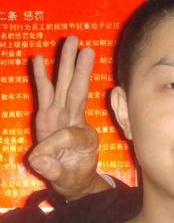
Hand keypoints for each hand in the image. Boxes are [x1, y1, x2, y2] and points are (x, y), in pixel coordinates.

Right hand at [28, 36, 109, 198]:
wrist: (74, 179)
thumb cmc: (74, 177)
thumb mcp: (67, 179)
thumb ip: (54, 170)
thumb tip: (37, 160)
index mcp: (85, 138)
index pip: (67, 135)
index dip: (50, 147)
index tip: (38, 160)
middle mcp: (76, 121)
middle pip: (77, 92)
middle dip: (80, 71)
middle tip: (86, 48)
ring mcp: (62, 116)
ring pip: (64, 87)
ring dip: (66, 66)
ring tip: (70, 42)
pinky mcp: (49, 116)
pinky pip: (46, 94)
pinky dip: (43, 77)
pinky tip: (39, 59)